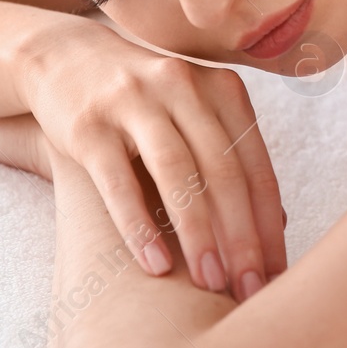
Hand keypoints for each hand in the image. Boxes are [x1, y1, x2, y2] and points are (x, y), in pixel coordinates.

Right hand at [15, 21, 285, 301]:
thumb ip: (233, 159)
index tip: (278, 273)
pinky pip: (119, 183)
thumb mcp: (197, 114)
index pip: (256, 165)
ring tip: (211, 283)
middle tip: (251, 288)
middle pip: (224, 171)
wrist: (66, 59)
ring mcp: (134, 103)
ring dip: (198, 234)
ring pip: (178, 174)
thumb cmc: (147, 103)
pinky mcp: (89, 125)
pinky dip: (140, 227)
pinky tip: (157, 266)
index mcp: (221, 90)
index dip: (269, 223)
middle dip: (242, 236)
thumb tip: (280, 225)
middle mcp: (184, 89)